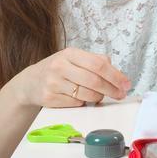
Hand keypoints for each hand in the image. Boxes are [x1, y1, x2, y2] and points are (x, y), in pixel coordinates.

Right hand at [16, 47, 130, 107]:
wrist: (30, 82)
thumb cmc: (58, 69)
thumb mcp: (74, 59)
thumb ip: (95, 61)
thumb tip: (117, 72)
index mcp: (70, 53)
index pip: (98, 64)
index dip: (115, 75)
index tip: (126, 83)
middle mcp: (60, 66)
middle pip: (94, 81)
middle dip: (111, 89)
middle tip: (121, 94)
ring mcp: (53, 83)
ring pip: (86, 95)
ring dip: (98, 97)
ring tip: (99, 95)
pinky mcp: (49, 99)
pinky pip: (75, 104)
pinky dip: (83, 103)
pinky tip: (81, 98)